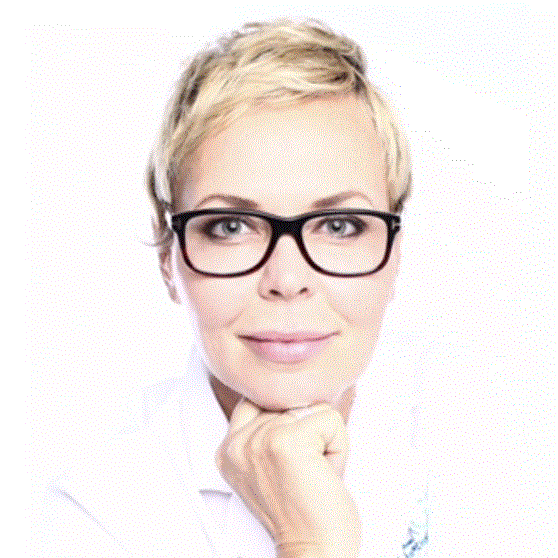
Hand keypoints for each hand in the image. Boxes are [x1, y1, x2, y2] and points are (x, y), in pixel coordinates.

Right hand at [215, 399, 360, 557]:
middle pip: (288, 402)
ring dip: (323, 439)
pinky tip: (324, 472)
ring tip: (313, 472)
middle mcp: (238, 443)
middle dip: (307, 433)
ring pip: (311, 408)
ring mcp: (260, 440)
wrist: (314, 551)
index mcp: (229, 448)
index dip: (286, 422)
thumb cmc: (301, 513)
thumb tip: (295, 390)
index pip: (260, 399)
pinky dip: (339, 445)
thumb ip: (266, 429)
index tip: (292, 460)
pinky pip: (330, 418)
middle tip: (303, 472)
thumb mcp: (268, 466)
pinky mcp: (286, 441)